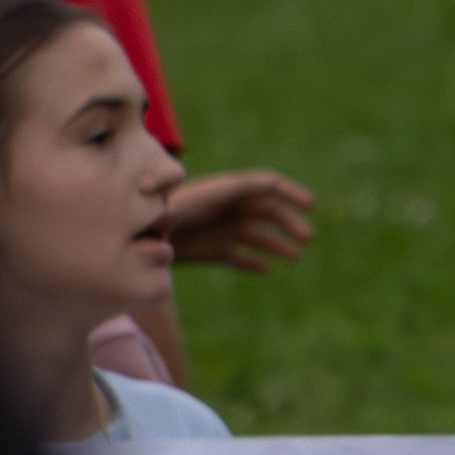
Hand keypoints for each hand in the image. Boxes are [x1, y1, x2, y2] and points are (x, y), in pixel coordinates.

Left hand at [164, 170, 318, 273]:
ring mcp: (222, 230)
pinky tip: (267, 270)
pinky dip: (253, 263)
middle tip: (308, 238)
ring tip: (296, 258)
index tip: (312, 205)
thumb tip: (272, 184)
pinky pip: (240, 257)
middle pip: (268, 212)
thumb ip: (238, 190)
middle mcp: (229, 209)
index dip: (291, 193)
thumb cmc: (171, 211)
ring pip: (259, 237)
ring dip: (278, 245)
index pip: (268, 186)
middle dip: (289, 223)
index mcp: (229, 190)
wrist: (142, 235)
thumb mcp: (207, 197)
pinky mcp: (213, 251)